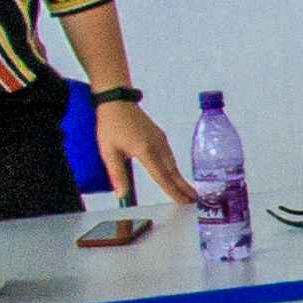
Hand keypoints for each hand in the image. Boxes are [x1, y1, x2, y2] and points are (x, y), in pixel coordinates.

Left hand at [90, 97, 191, 212]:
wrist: (117, 101)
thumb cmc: (111, 123)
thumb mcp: (109, 151)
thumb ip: (117, 174)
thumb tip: (122, 195)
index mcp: (146, 151)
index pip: (162, 177)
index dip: (173, 191)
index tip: (183, 202)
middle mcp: (157, 145)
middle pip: (173, 171)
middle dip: (184, 187)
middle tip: (194, 200)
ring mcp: (160, 140)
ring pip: (172, 163)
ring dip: (179, 178)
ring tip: (187, 190)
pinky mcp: (159, 136)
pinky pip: (169, 155)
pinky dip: (173, 167)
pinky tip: (173, 172)